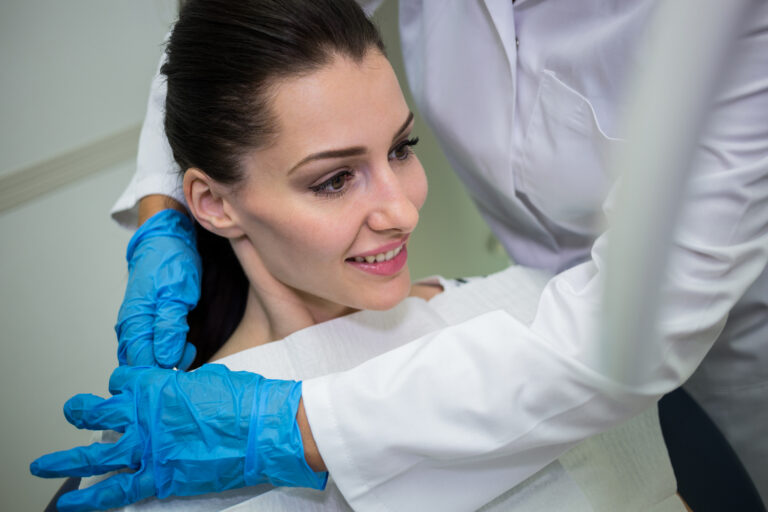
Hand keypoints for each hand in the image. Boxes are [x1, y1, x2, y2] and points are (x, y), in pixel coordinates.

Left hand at [30, 365, 326, 511]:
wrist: (267, 429)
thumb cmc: (247, 401)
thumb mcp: (212, 379)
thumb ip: (184, 387)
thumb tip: (178, 392)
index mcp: (158, 385)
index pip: (122, 381)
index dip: (122, 385)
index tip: (122, 390)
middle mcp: (145, 415)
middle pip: (98, 410)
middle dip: (81, 411)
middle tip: (73, 411)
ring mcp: (150, 448)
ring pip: (95, 452)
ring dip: (66, 458)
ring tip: (43, 463)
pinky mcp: (160, 478)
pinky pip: (116, 490)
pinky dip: (90, 498)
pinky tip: (71, 502)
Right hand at [116, 209, 200, 368]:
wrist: (166, 240)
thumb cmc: (171, 263)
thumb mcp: (177, 294)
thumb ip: (170, 328)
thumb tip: (165, 359)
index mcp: (135, 322)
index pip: (142, 363)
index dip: (162, 371)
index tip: (184, 367)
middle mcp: (130, 327)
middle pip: (141, 364)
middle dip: (165, 368)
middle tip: (190, 357)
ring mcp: (136, 325)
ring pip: (145, 356)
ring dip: (167, 360)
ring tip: (189, 350)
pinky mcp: (144, 322)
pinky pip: (150, 346)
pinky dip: (166, 351)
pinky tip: (182, 346)